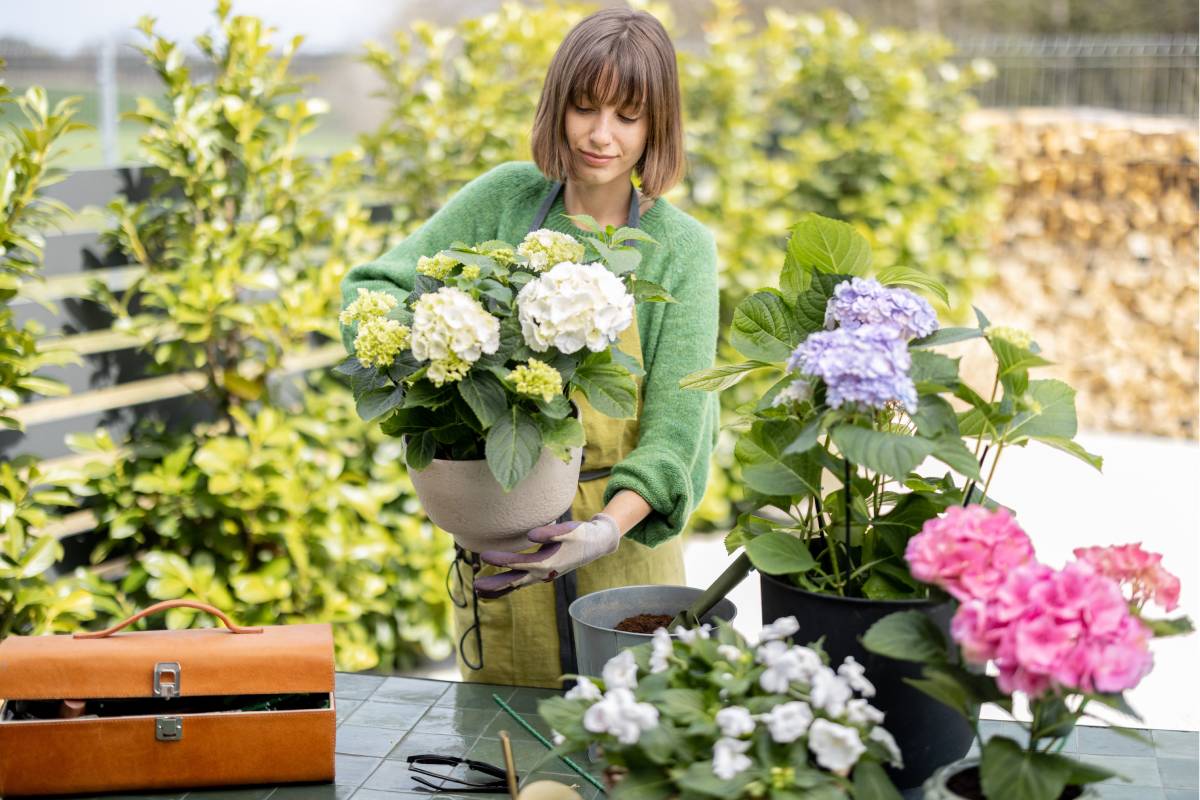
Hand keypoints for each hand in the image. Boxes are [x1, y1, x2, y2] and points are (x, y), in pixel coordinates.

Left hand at [474, 514, 620, 598]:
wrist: (596, 543)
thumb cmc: (582, 534)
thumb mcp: (569, 530)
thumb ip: (550, 532)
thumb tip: (530, 535)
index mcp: (548, 563)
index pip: (519, 563)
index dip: (501, 560)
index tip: (484, 555)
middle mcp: (543, 573)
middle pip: (515, 581)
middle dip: (495, 584)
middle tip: (475, 586)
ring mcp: (543, 576)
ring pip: (517, 585)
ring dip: (499, 589)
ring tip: (479, 590)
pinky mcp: (543, 573)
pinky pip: (522, 582)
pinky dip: (508, 586)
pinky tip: (497, 588)